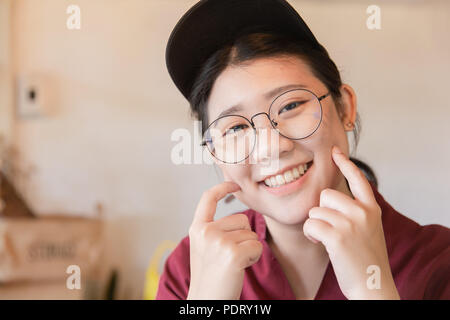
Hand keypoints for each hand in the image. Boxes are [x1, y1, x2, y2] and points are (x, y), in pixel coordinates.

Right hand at [187, 181, 262, 299]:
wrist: (206, 300)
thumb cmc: (209, 277)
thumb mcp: (204, 248)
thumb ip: (214, 230)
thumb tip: (239, 218)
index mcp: (197, 229)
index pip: (208, 199)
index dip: (222, 187)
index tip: (233, 183)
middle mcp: (206, 232)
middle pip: (241, 219)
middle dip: (243, 236)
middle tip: (230, 257)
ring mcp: (218, 242)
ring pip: (251, 233)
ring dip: (249, 248)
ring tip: (233, 263)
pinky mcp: (232, 254)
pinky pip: (257, 246)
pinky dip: (254, 257)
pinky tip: (240, 268)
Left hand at [303, 146, 399, 299]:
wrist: (372, 285)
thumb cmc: (365, 259)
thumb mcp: (368, 229)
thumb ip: (356, 212)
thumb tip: (330, 198)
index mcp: (371, 209)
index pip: (358, 179)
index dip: (345, 163)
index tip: (335, 151)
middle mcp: (362, 212)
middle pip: (325, 195)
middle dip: (322, 210)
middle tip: (330, 228)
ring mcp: (350, 224)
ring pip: (315, 210)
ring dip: (316, 225)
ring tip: (328, 239)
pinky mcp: (337, 236)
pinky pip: (311, 224)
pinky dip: (311, 234)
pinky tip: (321, 243)